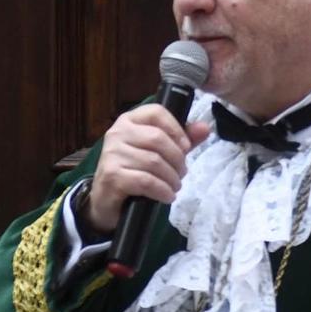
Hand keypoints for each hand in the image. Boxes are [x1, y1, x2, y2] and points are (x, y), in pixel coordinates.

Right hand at [85, 105, 209, 233]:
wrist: (106, 199)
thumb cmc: (133, 171)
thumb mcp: (158, 153)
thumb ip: (181, 140)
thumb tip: (205, 128)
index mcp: (129, 120)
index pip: (156, 112)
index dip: (176, 129)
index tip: (186, 147)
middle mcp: (117, 132)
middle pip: (157, 138)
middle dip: (177, 159)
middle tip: (182, 173)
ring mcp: (112, 154)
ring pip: (153, 162)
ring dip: (171, 178)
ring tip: (175, 186)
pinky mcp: (111, 175)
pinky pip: (146, 181)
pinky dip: (162, 190)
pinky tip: (168, 196)